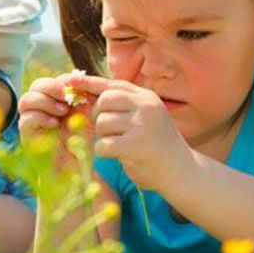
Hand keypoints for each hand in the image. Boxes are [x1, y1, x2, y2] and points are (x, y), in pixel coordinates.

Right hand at [18, 73, 95, 165]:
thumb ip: (85, 96)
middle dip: (53, 87)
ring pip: (26, 99)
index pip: (52, 81)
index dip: (64, 81)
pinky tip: (55, 124)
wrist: (74, 168)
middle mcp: (40, 108)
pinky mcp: (26, 136)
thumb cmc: (82, 142)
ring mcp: (30, 121)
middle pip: (37, 85)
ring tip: (63, 111)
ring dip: (45, 101)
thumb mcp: (88, 115)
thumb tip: (80, 78)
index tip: (80, 87)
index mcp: (54, 100)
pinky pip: (25, 119)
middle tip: (68, 96)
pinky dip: (41, 118)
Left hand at [67, 74, 191, 191]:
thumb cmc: (158, 145)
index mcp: (147, 98)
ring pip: (102, 123)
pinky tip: (117, 156)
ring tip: (118, 145)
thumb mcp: (146, 118)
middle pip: (104, 101)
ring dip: (104, 136)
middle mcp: (145, 107)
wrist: (182, 172)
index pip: (114, 85)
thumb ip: (124, 105)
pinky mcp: (134, 146)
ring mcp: (141, 125)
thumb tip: (87, 92)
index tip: (71, 80)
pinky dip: (104, 152)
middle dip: (99, 116)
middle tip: (108, 130)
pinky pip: (103, 144)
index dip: (90, 83)